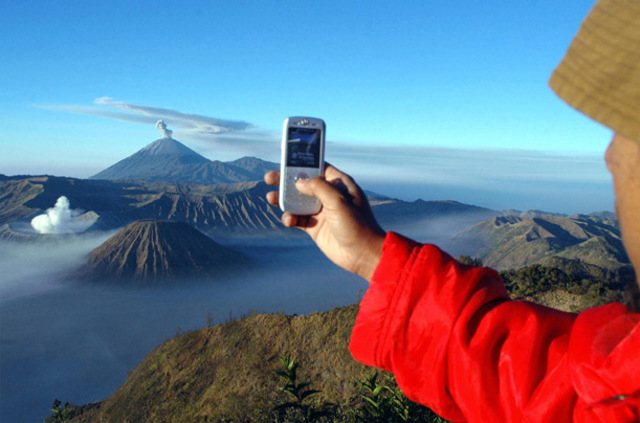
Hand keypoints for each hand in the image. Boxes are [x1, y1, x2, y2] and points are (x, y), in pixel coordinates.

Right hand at [264, 164, 385, 280]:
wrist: (362, 255)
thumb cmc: (357, 225)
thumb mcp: (338, 201)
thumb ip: (318, 187)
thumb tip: (299, 182)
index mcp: (339, 184)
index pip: (318, 167)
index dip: (303, 163)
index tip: (285, 160)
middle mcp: (329, 195)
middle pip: (303, 183)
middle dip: (286, 180)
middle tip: (269, 178)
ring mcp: (322, 211)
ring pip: (297, 201)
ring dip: (284, 199)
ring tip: (271, 198)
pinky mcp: (315, 227)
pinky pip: (297, 218)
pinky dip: (290, 218)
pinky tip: (288, 220)